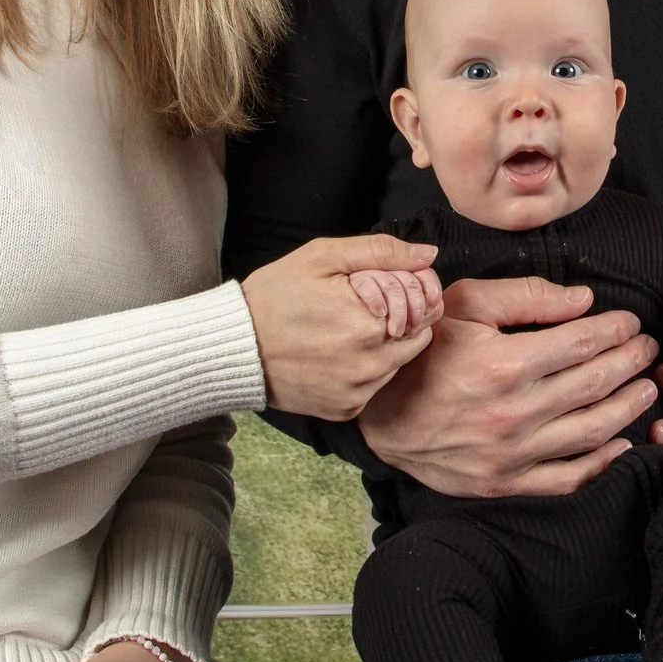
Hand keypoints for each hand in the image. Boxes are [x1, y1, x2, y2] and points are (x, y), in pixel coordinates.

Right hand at [243, 235, 441, 419]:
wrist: (234, 347)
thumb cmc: (275, 296)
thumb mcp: (323, 257)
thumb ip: (381, 252)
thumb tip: (428, 254)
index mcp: (371, 322)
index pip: (425, 306)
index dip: (408, 290)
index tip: (382, 285)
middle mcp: (371, 363)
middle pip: (418, 336)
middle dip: (401, 317)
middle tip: (363, 306)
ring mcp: (359, 391)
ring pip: (399, 363)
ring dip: (386, 344)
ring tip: (344, 329)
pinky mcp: (345, 409)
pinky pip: (374, 386)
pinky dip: (365, 370)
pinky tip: (336, 353)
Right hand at [359, 275, 658, 498]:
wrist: (379, 416)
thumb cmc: (422, 353)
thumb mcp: (463, 305)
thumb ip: (526, 296)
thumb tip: (585, 300)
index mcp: (503, 364)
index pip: (582, 344)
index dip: (615, 331)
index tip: (631, 323)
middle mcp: (513, 413)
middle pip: (595, 383)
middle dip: (631, 362)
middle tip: (647, 349)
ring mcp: (511, 454)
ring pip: (593, 431)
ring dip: (629, 407)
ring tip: (646, 388)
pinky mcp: (505, 483)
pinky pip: (568, 477)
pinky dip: (603, 462)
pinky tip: (621, 443)